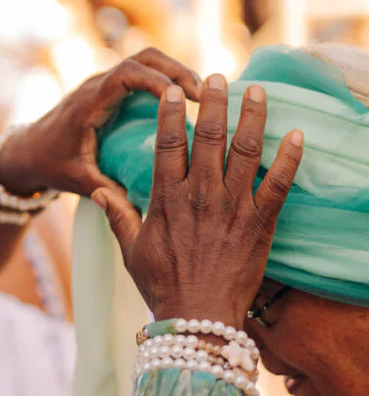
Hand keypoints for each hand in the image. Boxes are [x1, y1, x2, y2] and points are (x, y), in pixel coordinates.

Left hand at [0, 48, 201, 198]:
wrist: (28, 150)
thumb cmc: (51, 164)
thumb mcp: (77, 180)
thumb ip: (104, 191)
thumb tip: (139, 210)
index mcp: (89, 103)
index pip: (126, 75)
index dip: (158, 80)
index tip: (186, 98)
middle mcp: (99, 85)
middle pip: (143, 58)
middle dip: (175, 69)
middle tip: (203, 94)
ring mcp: (106, 84)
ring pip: (146, 60)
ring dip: (174, 71)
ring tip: (201, 95)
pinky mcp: (113, 89)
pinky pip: (143, 73)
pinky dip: (166, 80)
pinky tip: (186, 101)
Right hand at [91, 74, 302, 326]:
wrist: (199, 318)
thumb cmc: (163, 286)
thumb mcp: (132, 250)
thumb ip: (117, 216)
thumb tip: (97, 192)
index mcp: (167, 197)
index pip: (168, 142)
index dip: (170, 112)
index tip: (173, 90)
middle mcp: (201, 194)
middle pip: (209, 136)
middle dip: (214, 101)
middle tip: (218, 77)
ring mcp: (233, 207)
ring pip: (245, 150)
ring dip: (252, 117)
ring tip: (256, 90)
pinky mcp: (260, 223)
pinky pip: (278, 184)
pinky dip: (289, 159)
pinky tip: (297, 136)